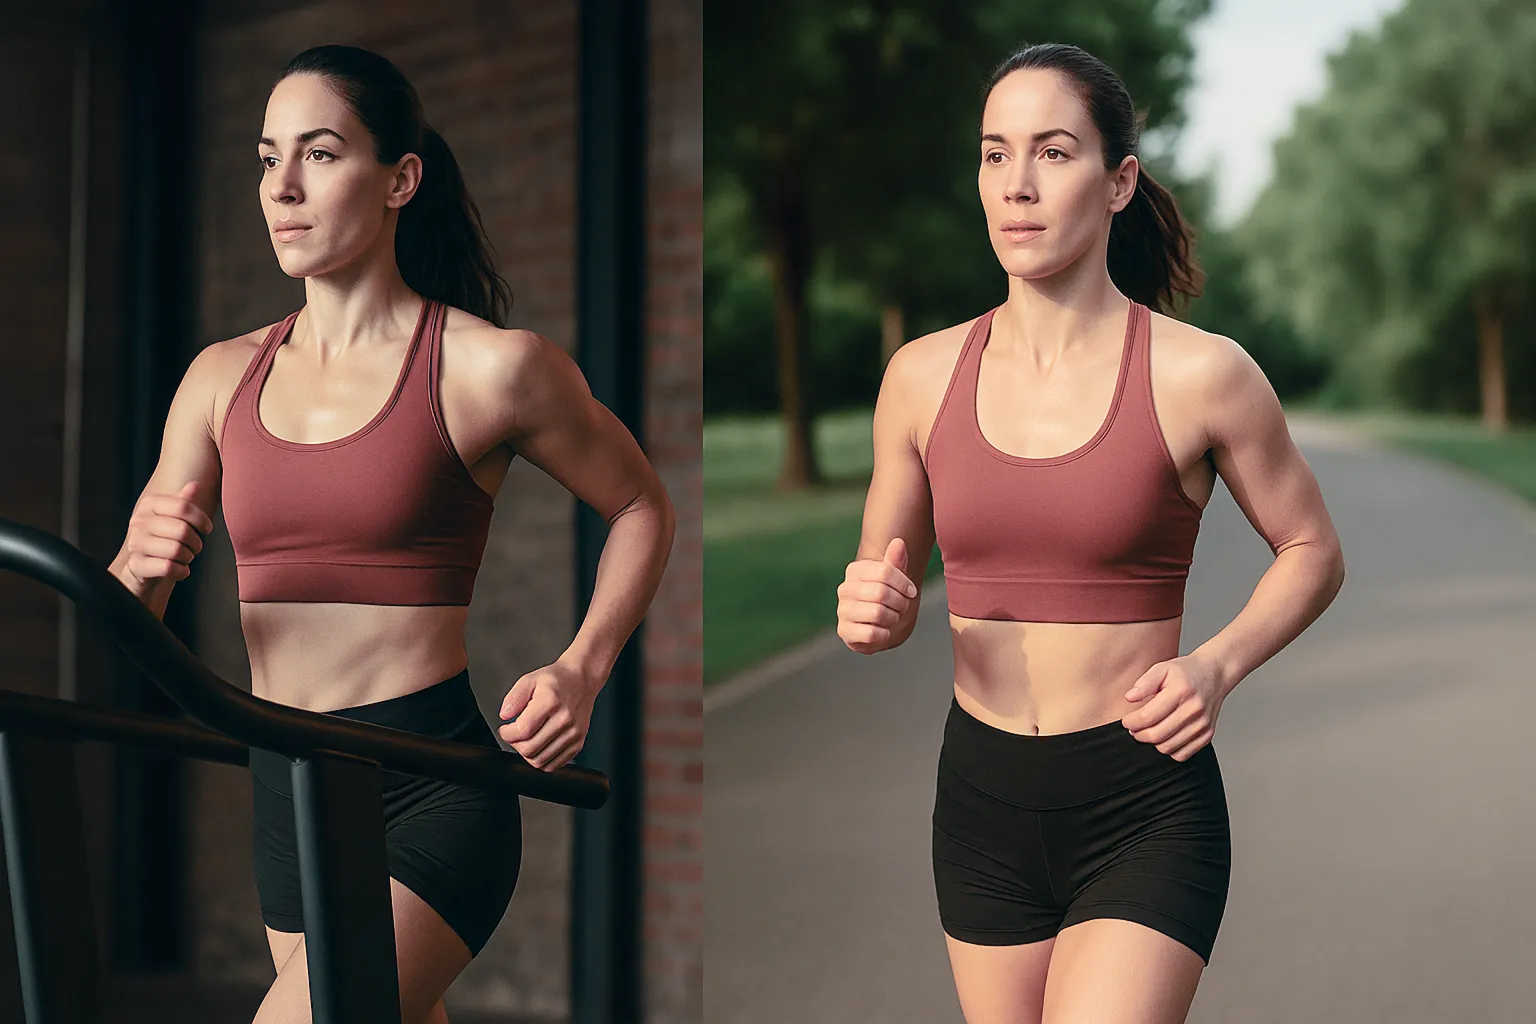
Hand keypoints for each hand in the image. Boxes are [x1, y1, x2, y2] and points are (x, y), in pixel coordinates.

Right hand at [122, 481, 213, 587]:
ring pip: (176, 550)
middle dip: (196, 543)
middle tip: (195, 548)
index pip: (182, 506)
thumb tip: (195, 484)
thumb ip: (184, 502)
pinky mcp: (136, 565)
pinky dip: (181, 571)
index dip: (201, 518)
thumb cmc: (164, 540)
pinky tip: (179, 570)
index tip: (207, 528)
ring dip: (188, 557)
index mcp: (149, 505)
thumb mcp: (174, 519)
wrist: (143, 569)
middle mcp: (138, 522)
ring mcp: (135, 544)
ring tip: (184, 558)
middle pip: (182, 530)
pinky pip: (168, 567)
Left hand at [496, 657, 599, 770]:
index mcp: (551, 701)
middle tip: (514, 735)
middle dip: (515, 745)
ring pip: (540, 761)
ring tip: (526, 741)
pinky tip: (539, 748)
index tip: (505, 730)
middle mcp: (565, 719)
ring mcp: (573, 733)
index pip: (523, 730)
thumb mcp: (530, 679)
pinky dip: (542, 761)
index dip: (507, 734)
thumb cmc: (557, 680)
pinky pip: (555, 765)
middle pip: (530, 749)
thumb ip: (514, 697)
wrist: (582, 681)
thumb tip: (505, 715)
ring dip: (527, 754)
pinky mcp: (578, 743)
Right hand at [836, 537, 918, 653]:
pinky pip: (871, 633)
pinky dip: (884, 634)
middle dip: (900, 602)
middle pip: (881, 592)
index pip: (885, 571)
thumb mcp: (894, 579)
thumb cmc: (887, 598)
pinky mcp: (844, 631)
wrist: (876, 626)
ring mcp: (842, 610)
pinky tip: (883, 631)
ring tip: (892, 617)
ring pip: (877, 613)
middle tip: (902, 607)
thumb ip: (896, 561)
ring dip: (893, 618)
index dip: (903, 583)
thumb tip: (899, 542)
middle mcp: (845, 589)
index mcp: (855, 570)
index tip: (911, 592)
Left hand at [1121, 653, 1228, 760]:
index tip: (1126, 721)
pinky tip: (1165, 737)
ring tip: (1148, 731)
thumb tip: (1129, 698)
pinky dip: (1169, 750)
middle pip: (1157, 735)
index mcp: (1181, 691)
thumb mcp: (1162, 668)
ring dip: (1153, 743)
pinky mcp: (1207, 735)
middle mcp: (1193, 710)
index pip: (1148, 716)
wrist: (1215, 674)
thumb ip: (1144, 683)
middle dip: (1139, 734)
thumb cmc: (1187, 672)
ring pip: (1168, 747)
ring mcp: (1202, 724)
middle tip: (1134, 728)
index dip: (1132, 722)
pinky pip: (1182, 754)